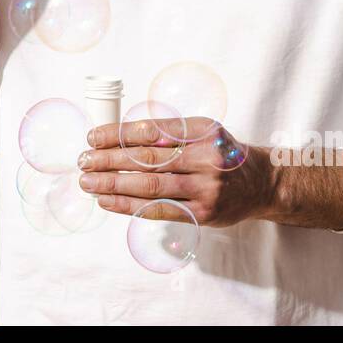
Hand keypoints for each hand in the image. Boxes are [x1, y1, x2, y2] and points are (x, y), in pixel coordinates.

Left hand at [77, 117, 278, 227]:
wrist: (259, 183)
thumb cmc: (220, 154)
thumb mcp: (202, 132)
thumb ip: (167, 133)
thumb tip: (115, 138)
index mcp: (203, 130)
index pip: (151, 130)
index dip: (118, 134)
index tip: (92, 137)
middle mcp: (206, 157)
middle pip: (147, 158)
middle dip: (109, 159)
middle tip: (83, 160)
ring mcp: (206, 187)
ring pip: (149, 186)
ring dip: (112, 184)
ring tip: (87, 181)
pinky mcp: (203, 213)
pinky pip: (158, 209)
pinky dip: (128, 205)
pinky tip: (107, 201)